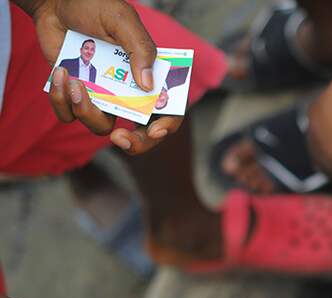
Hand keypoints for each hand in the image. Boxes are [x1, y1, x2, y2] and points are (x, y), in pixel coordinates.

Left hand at [25, 0, 182, 153]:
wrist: (56, 3)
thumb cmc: (94, 7)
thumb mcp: (122, 21)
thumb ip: (140, 49)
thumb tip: (148, 84)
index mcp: (150, 76)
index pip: (168, 110)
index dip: (166, 125)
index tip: (154, 130)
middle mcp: (129, 92)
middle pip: (141, 133)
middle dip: (134, 142)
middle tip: (120, 138)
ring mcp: (102, 97)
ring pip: (101, 127)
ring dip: (86, 111)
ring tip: (74, 82)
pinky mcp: (76, 96)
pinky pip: (69, 114)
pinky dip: (60, 99)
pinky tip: (59, 73)